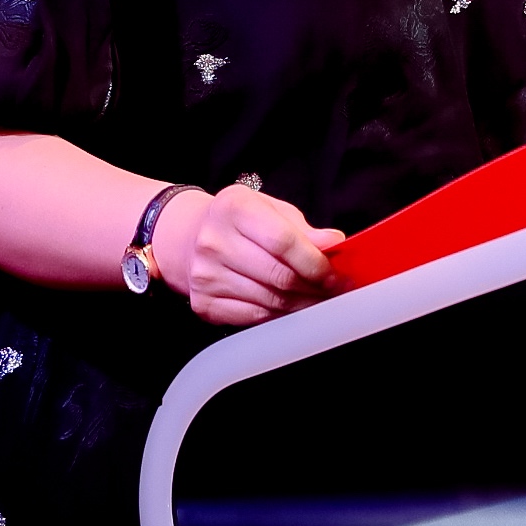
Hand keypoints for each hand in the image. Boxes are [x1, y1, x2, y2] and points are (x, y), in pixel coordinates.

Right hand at [159, 183, 344, 327]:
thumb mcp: (269, 209)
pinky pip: (253, 317)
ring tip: (320, 299)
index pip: (283, 241)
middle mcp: (213, 242)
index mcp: (234, 208)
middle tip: (336, 290)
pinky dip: (279, 315)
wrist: (189, 236)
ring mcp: (206, 276)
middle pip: (278, 275)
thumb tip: (334, 243)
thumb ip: (302, 228)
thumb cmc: (238, 220)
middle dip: (315, 287)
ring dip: (302, 304)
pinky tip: (293, 308)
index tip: (336, 274)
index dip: (315, 262)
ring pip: (269, 301)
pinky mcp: (204, 303)